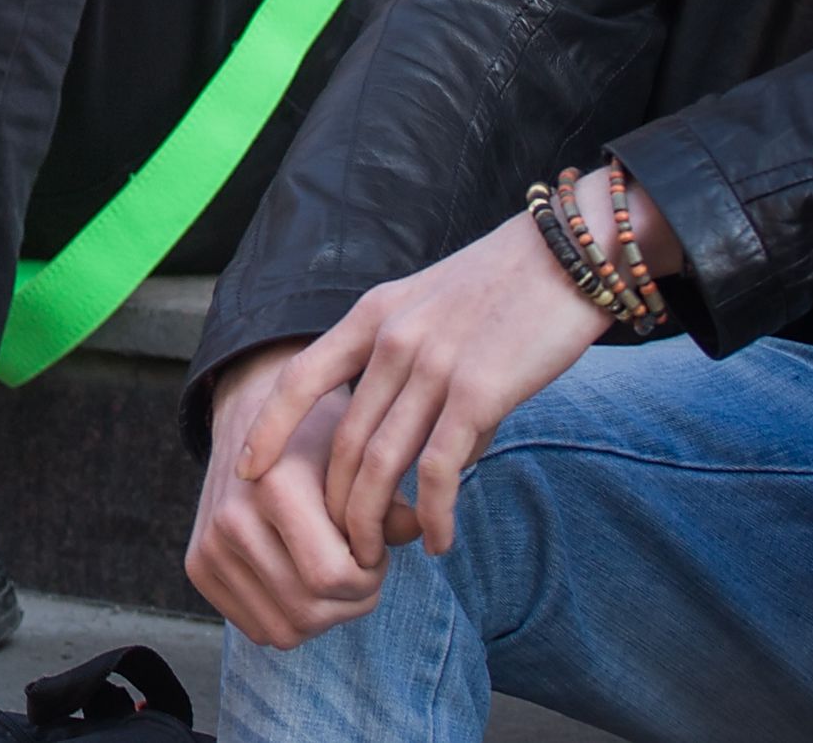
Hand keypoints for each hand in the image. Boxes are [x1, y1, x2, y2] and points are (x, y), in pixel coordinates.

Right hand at [185, 338, 390, 646]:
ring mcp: (209, 545)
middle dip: (351, 602)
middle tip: (360, 569)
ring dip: (321, 615)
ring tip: (332, 574)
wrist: (250, 412)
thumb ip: (391, 501)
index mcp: (274, 487)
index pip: (333, 578)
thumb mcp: (362, 453)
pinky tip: (299, 577)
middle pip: (309, 612)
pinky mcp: (197, 565)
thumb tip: (423, 534)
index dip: (370, 577)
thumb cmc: (319, 436)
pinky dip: (288, 616)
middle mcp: (232, 518)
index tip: (374, 549)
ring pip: (283, 631)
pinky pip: (257, 628)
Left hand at [237, 211, 609, 579]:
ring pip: (381, 462)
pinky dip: (432, 515)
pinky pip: (439, 470)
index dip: (268, 429)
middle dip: (333, 502)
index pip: (299, 378)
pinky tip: (439, 541)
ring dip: (372, 520)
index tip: (245, 472)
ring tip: (374, 556)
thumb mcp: (430, 306)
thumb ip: (406, 366)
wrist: (567, 255)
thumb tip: (416, 449)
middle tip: (338, 545)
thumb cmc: (502, 287)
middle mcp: (392, 339)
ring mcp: (433, 366)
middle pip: (342, 439)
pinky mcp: (480, 393)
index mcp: (371, 314)